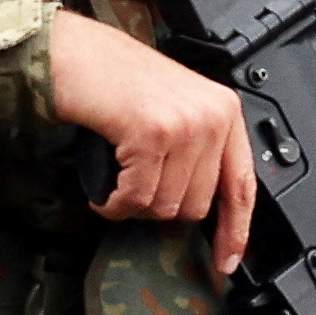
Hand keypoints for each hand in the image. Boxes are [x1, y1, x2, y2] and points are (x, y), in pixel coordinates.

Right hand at [48, 9, 256, 275]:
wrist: (73, 53)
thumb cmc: (113, 78)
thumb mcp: (174, 108)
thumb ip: (196, 149)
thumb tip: (200, 206)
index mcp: (224, 110)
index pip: (242, 185)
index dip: (235, 230)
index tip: (227, 261)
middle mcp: (211, 116)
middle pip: (196, 205)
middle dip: (158, 206)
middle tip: (132, 185)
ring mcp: (184, 125)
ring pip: (165, 206)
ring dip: (132, 205)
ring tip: (116, 180)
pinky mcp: (152, 134)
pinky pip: (136, 198)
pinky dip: (113, 203)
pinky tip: (103, 190)